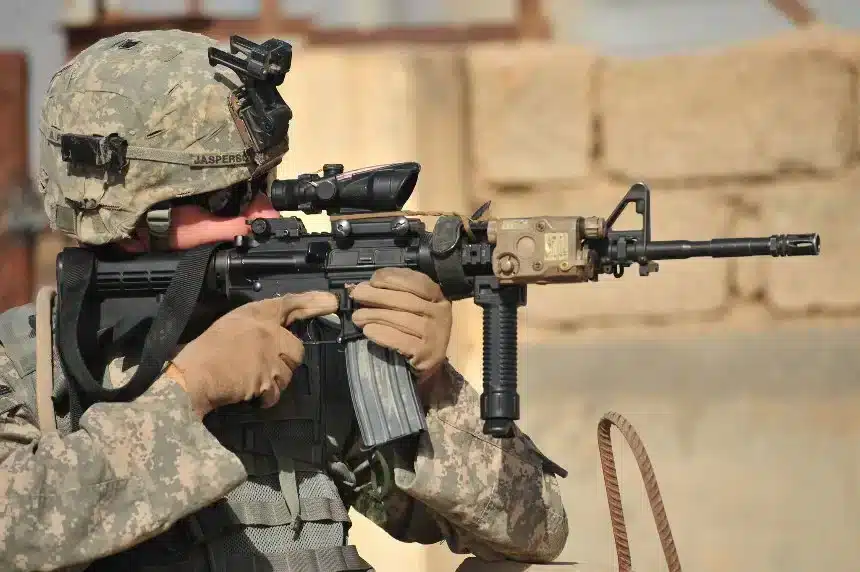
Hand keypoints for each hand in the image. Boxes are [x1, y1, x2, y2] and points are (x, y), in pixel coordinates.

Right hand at [168, 292, 337, 417]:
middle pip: (296, 347)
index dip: (312, 302)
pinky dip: (266, 397)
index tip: (330, 302)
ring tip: (250, 380)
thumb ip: (254, 326)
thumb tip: (273, 334)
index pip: (289, 304)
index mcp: (255, 315)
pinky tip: (250, 394)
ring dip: (275, 380)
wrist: (194, 376)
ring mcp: (270, 355)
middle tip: (262, 367)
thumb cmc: (203, 352)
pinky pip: (276, 392)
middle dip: (285, 360)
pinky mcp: (268, 378)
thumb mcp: (230, 325)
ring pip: (288, 372)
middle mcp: (268, 331)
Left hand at [349, 268, 452, 381]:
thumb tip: (366, 287)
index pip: (418, 282)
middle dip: (378, 296)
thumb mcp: (413, 306)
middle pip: (407, 300)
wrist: (430, 361)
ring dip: (375, 315)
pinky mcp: (427, 354)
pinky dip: (382, 334)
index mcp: (437, 298)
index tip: (373, 280)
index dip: (394, 278)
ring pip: (403, 320)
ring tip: (357, 316)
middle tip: (357, 295)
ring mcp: (436, 334)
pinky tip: (368, 331)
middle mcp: (441, 314)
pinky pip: (401, 340)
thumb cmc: (417, 330)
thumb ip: (395, 292)